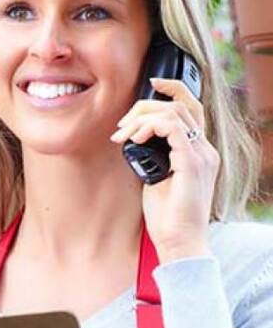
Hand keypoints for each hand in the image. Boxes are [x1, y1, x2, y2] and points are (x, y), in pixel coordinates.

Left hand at [109, 77, 217, 261]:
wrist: (180, 241)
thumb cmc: (166, 216)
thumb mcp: (155, 178)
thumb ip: (152, 156)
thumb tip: (132, 140)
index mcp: (199, 151)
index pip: (191, 108)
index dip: (171, 90)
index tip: (149, 86)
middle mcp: (205, 149)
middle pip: (183, 104)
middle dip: (146, 104)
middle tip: (122, 125)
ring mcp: (202, 155)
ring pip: (175, 112)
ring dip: (141, 118)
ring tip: (123, 136)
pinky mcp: (192, 163)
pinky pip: (172, 128)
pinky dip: (148, 127)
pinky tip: (134, 140)